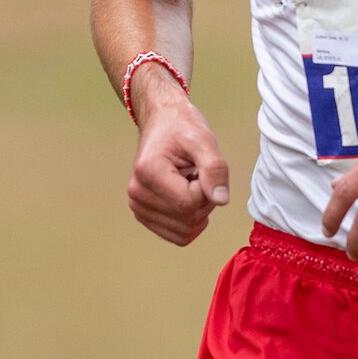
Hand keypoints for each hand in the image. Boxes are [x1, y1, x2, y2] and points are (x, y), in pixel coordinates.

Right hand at [128, 90, 229, 246]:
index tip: (201, 168)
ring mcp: (138, 207)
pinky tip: (185, 196)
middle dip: (204, 201)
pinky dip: (190, 220)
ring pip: (184, 232)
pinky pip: (178, 235)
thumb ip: (215, 169)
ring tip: (190, 183)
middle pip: (187, 220)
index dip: (206, 189)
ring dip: (198, 211)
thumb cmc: (181, 128)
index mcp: (148, 172)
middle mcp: (137, 193)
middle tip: (198, 174)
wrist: (162, 122)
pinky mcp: (144, 216)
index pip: (189, 203)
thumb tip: (221, 200)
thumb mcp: (203, 140)